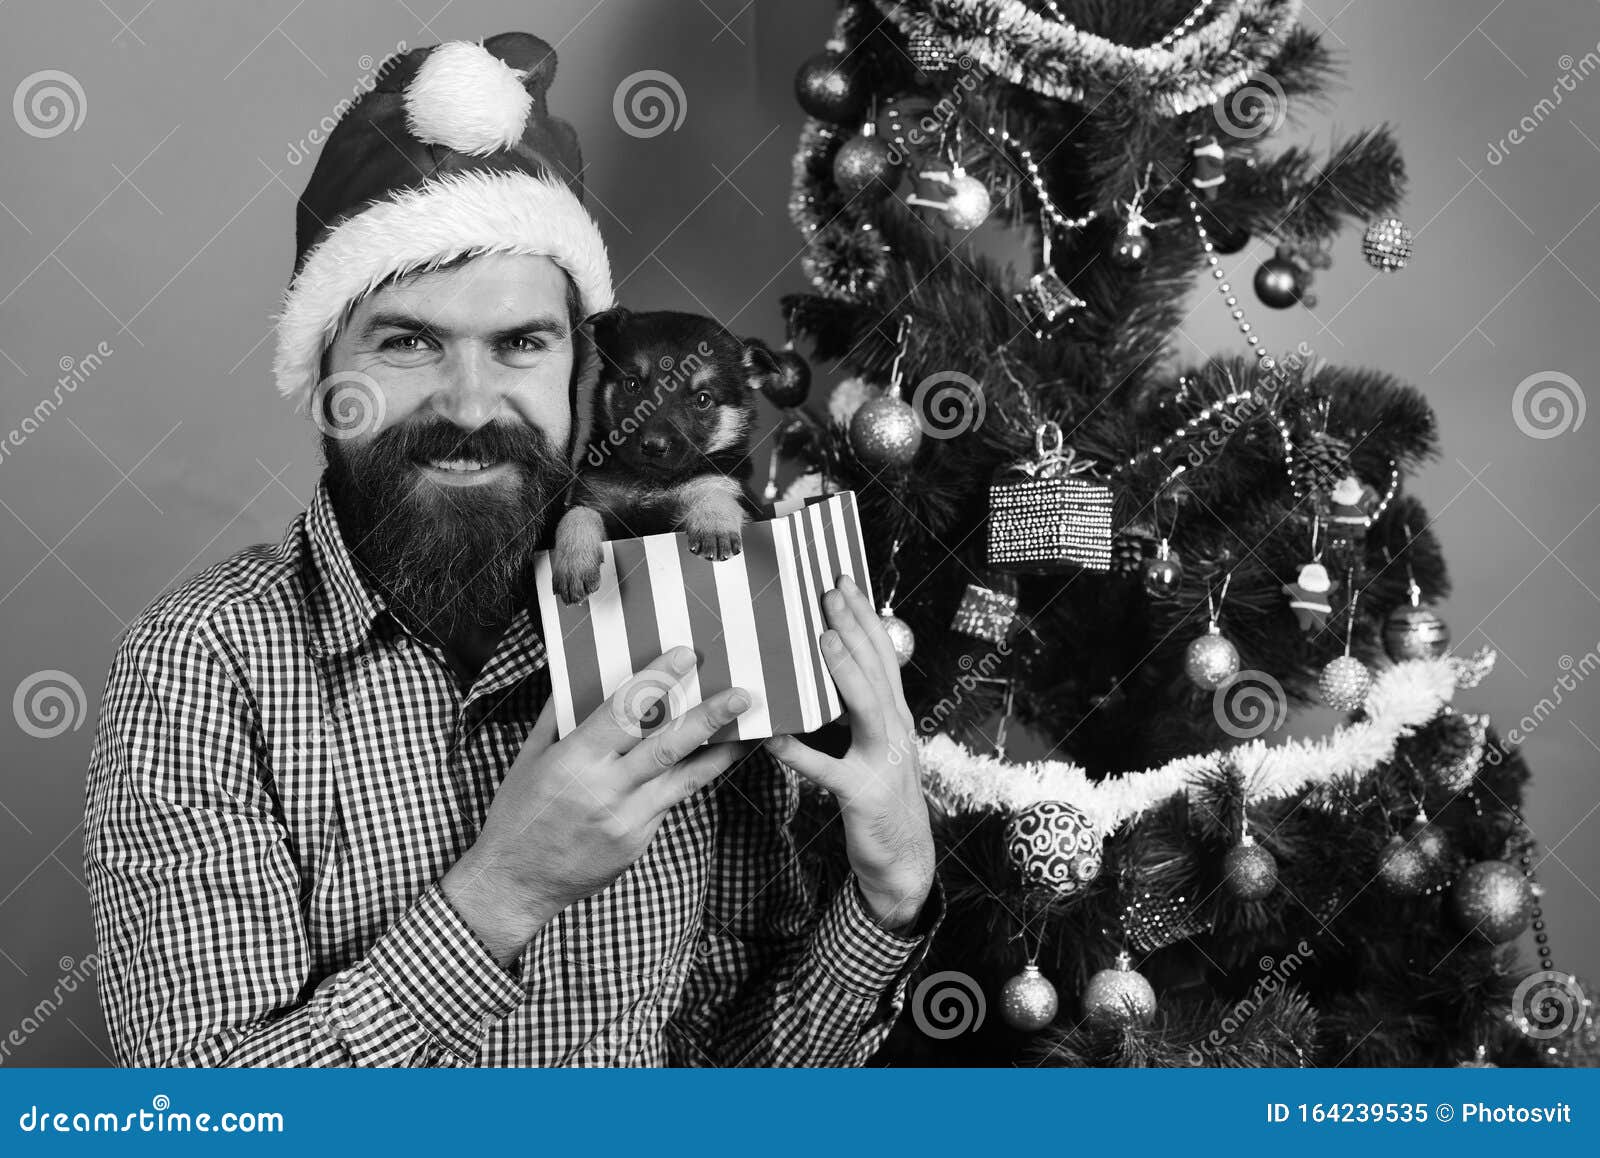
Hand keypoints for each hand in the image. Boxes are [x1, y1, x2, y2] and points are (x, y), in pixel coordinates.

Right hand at [443, 647, 749, 964]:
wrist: (517, 882)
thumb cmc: (519, 813)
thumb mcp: (530, 758)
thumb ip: (558, 716)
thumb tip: (579, 674)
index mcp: (575, 760)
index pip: (624, 711)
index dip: (658, 680)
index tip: (686, 656)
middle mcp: (605, 788)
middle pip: (667, 745)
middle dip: (707, 716)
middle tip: (740, 694)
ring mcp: (627, 818)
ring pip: (683, 777)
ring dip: (720, 751)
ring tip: (749, 729)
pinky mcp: (639, 839)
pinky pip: (671, 800)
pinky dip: (695, 777)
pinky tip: (716, 758)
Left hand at [763, 575, 934, 933]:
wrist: (904, 862)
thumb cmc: (880, 797)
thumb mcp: (875, 745)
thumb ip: (857, 710)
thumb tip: (827, 669)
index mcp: (895, 716)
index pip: (881, 656)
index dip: (864, 617)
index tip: (843, 582)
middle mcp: (896, 731)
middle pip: (876, 670)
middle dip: (854, 627)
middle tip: (830, 591)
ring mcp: (884, 762)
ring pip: (867, 708)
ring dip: (845, 672)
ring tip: (822, 641)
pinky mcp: (864, 796)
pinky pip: (827, 772)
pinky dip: (800, 755)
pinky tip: (774, 739)